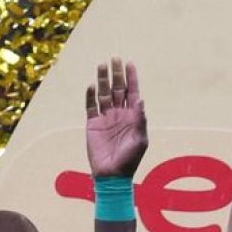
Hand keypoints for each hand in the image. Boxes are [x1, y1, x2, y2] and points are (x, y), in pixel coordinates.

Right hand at [84, 58, 147, 178]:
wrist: (112, 174)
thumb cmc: (130, 159)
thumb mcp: (140, 140)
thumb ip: (140, 120)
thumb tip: (141, 100)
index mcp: (133, 116)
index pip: (133, 93)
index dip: (132, 78)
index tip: (130, 63)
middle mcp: (119, 114)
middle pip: (118, 89)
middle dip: (117, 74)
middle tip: (114, 58)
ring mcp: (106, 118)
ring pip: (103, 94)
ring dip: (102, 80)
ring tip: (102, 65)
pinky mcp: (92, 124)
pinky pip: (90, 106)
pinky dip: (90, 96)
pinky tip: (91, 85)